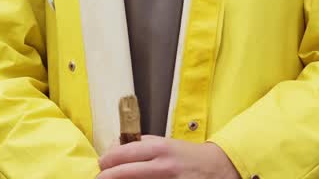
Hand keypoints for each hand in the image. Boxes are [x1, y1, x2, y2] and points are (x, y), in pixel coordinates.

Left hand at [97, 135, 238, 177]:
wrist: (217, 168)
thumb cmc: (187, 155)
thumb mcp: (164, 143)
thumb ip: (141, 144)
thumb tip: (114, 148)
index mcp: (160, 149)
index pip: (125, 153)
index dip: (108, 160)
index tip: (102, 163)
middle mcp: (164, 165)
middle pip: (125, 172)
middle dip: (107, 176)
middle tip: (100, 178)